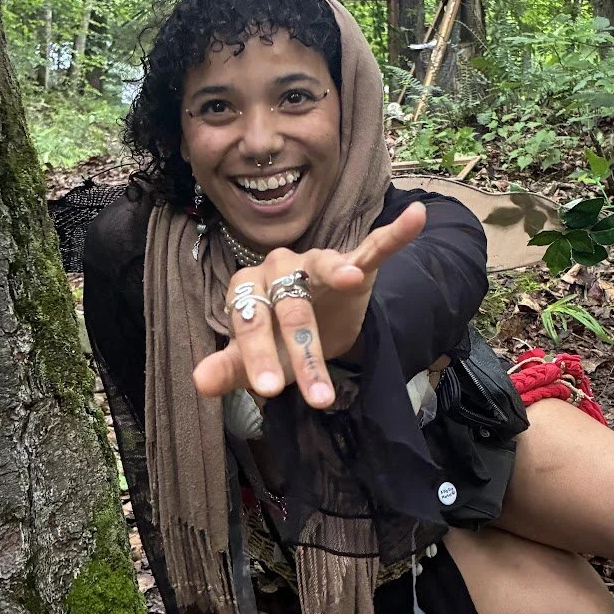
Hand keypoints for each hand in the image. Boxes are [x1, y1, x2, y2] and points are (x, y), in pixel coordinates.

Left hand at [192, 202, 426, 409]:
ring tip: (351, 278)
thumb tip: (200, 383)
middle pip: (289, 306)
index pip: (250, 323)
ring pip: (323, 269)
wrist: (315, 327)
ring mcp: (316, 261)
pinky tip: (413, 219)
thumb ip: (230, 367)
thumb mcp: (256, 359)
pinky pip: (373, 244)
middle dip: (304, 351)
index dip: (259, 356)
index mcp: (247, 288)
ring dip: (338, 276)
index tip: (270, 391)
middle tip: (318, 394)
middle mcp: (278, 266)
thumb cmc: (277, 339)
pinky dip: (392, 234)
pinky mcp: (355, 261)